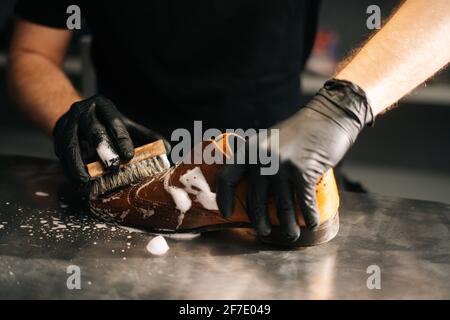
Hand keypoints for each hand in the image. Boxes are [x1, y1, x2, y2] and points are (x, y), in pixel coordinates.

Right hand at [53, 95, 169, 189]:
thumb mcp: (126, 125)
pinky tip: (78, 182)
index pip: (114, 121)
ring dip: (80, 164)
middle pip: (94, 131)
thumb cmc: (106, 123)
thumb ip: (146, 136)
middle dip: (103, 149)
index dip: (122, 139)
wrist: (75, 116)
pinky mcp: (57, 138)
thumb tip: (170, 150)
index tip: (129, 155)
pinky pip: (62, 155)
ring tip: (88, 180)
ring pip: (72, 144)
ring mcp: (67, 124)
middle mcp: (83, 112)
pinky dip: (69, 170)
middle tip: (113, 166)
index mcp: (103, 106)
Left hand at [216, 79, 372, 241]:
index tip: (227, 214)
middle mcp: (261, 158)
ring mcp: (282, 165)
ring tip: (290, 236)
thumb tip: (248, 185)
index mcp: (249, 149)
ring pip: (280, 206)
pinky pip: (303, 203)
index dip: (224, 199)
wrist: (328, 116)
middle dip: (259, 222)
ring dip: (287, 226)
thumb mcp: (269, 139)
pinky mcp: (303, 171)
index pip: (227, 178)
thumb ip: (257, 158)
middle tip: (263, 232)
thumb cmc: (298, 131)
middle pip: (255, 199)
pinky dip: (309, 217)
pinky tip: (311, 224)